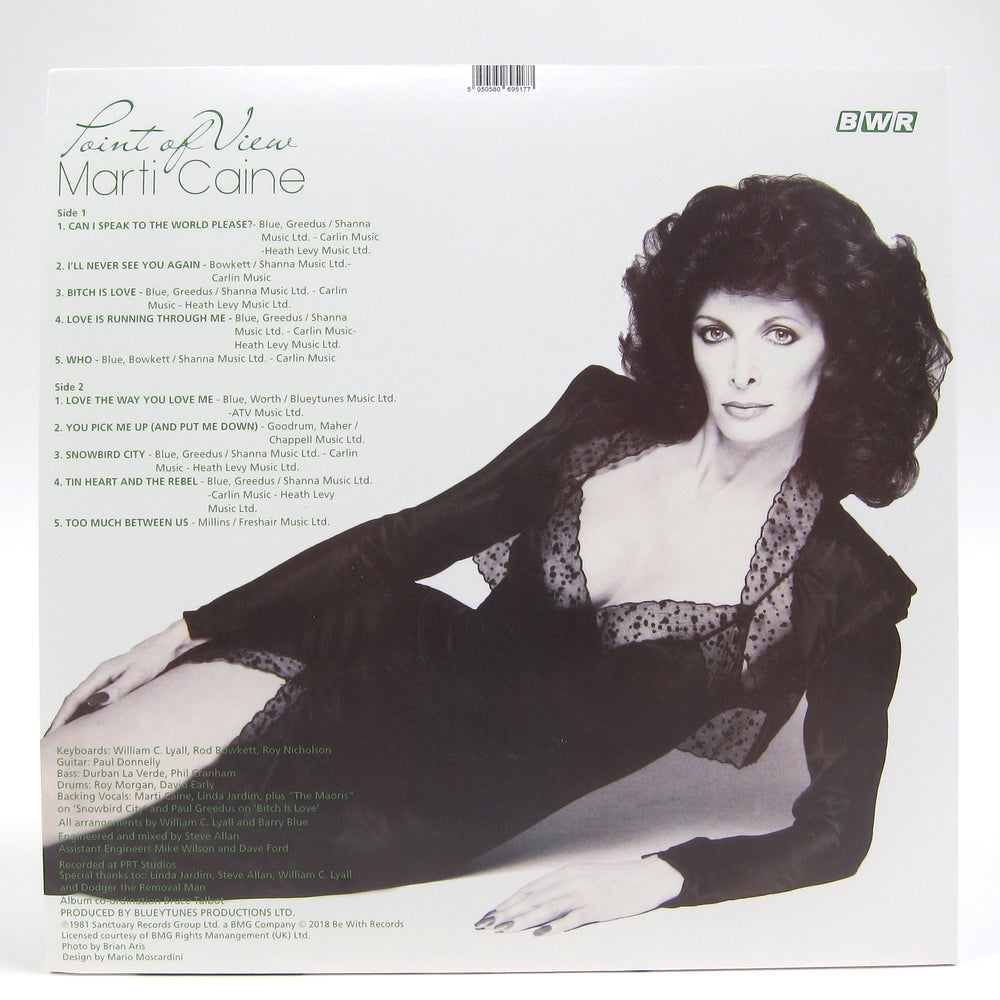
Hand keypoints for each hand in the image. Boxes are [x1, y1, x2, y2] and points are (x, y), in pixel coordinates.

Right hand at [45, 619, 204, 733]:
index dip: (62, 717)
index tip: (53, 733)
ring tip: (62, 736)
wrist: (164, 646)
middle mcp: (99, 675)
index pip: (74, 698)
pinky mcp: (111, 681)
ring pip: (81, 699)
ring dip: (69, 716)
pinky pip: (91, 698)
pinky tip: (83, 722)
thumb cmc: (152, 660)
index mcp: (101, 673)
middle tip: (50, 740)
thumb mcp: (138, 676)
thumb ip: (118, 689)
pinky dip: (82, 710)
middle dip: (61, 719)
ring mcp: (104, 678)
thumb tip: (94, 702)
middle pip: (73, 699)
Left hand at [475, 857, 683, 935]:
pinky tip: (541, 934)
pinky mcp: (598, 907)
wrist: (647, 878)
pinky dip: (555, 926)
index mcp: (565, 872)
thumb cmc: (614, 880)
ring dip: (523, 920)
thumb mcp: (584, 877)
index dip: (507, 903)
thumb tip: (538, 902)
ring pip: (546, 907)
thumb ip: (562, 887)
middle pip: (532, 898)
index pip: (529, 890)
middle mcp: (570, 880)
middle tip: (486, 925)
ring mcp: (583, 893)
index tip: (490, 915)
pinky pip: (572, 918)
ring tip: (504, 930)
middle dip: (507, 912)